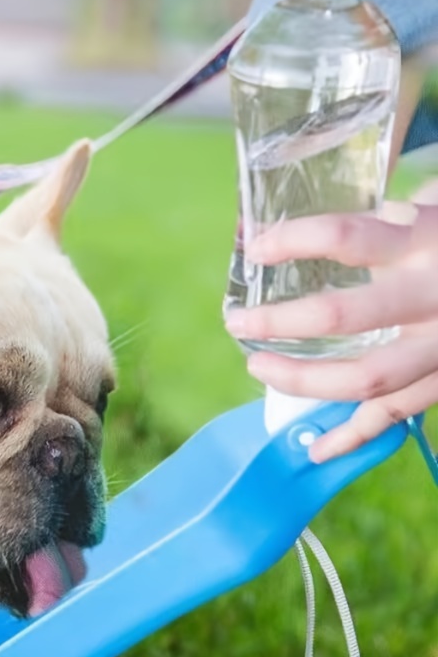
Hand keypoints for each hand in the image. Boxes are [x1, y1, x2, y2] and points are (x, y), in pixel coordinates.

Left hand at [225, 190, 437, 462]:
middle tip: (239, 322)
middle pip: (342, 316)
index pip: (347, 238)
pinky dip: (352, 437)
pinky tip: (315, 448)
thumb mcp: (435, 208)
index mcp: (426, 242)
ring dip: (304, 380)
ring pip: (365, 377)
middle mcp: (435, 296)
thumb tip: (291, 224)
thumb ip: (384, 216)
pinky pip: (395, 416)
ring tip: (259, 367)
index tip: (256, 249)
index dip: (294, 241)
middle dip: (279, 322)